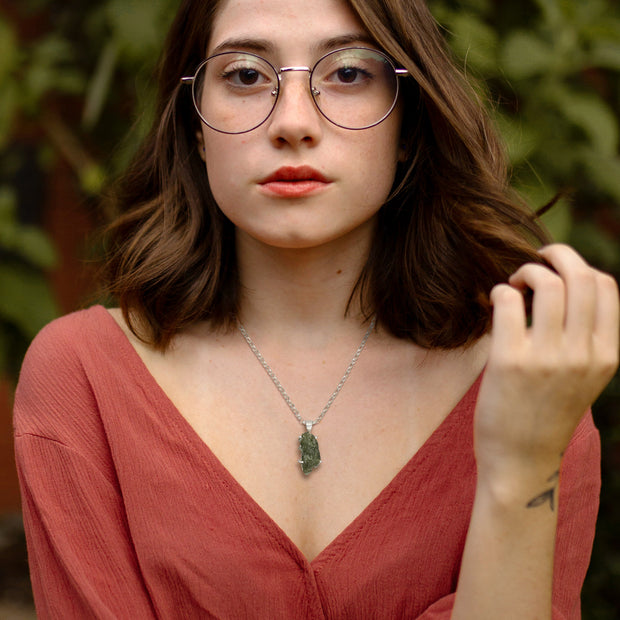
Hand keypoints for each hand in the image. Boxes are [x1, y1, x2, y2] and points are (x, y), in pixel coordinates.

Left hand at [474, 244, 618, 485]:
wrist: (522, 462)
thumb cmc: (546, 415)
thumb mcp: (582, 378)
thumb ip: (583, 339)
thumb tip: (562, 289)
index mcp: (606, 355)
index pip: (606, 286)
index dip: (579, 265)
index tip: (557, 267)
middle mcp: (583, 354)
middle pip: (580, 277)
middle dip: (554, 255)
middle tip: (533, 261)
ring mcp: (548, 358)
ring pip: (547, 284)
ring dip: (525, 273)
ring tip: (512, 286)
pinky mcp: (510, 362)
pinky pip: (508, 303)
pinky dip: (500, 292)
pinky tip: (494, 302)